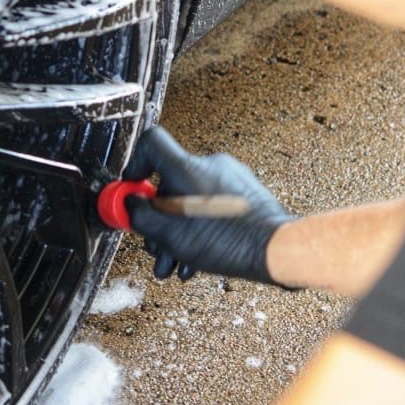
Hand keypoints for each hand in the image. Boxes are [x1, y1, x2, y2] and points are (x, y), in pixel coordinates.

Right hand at [122, 127, 294, 283]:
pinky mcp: (244, 195)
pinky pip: (211, 208)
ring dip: (177, 234)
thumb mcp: (169, 233)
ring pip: (190, 202)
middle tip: (155, 244)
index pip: (151, 142)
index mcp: (188, 167)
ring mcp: (230, 179)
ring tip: (173, 262)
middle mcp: (210, 166)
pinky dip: (198, 232)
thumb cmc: (229, 240)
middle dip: (158, 220)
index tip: (131, 188)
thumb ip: (140, 215)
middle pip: (169, 183)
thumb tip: (129, 205)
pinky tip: (194, 260)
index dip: (134, 164)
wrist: (274, 250)